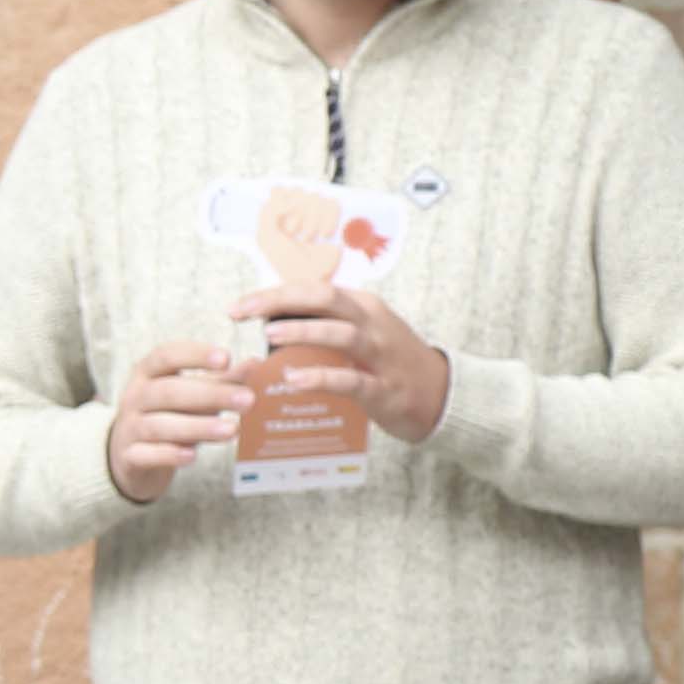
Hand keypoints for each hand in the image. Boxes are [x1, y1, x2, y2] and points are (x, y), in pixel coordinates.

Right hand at [104, 338, 248, 505]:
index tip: (227, 358)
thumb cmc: (168, 415)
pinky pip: (147, 455)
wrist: (130, 456)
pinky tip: (192, 455)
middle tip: (247, 400)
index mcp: (148, 372)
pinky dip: (169, 455)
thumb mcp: (191, 394)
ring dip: (198, 427)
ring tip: (232, 430)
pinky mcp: (129, 457)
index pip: (167, 355)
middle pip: (169, 392)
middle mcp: (135, 396)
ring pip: (160, 425)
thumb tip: (255, 364)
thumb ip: (221, 380)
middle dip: (210, 395)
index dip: (195, 355)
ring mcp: (130, 427)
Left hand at [232, 279, 451, 444]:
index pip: (313, 289)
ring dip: (302, 331)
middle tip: (242, 312)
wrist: (442, 394)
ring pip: (340, 332)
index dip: (275, 293)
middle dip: (280, 300)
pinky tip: (294, 380)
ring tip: (269, 334)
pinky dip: (321, 378)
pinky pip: (350, 380)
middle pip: (324, 298)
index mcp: (362, 306)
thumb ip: (326, 326)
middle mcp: (371, 323)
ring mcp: (380, 355)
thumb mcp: (363, 334)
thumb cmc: (392, 363)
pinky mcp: (384, 389)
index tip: (240, 305)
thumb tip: (276, 323)